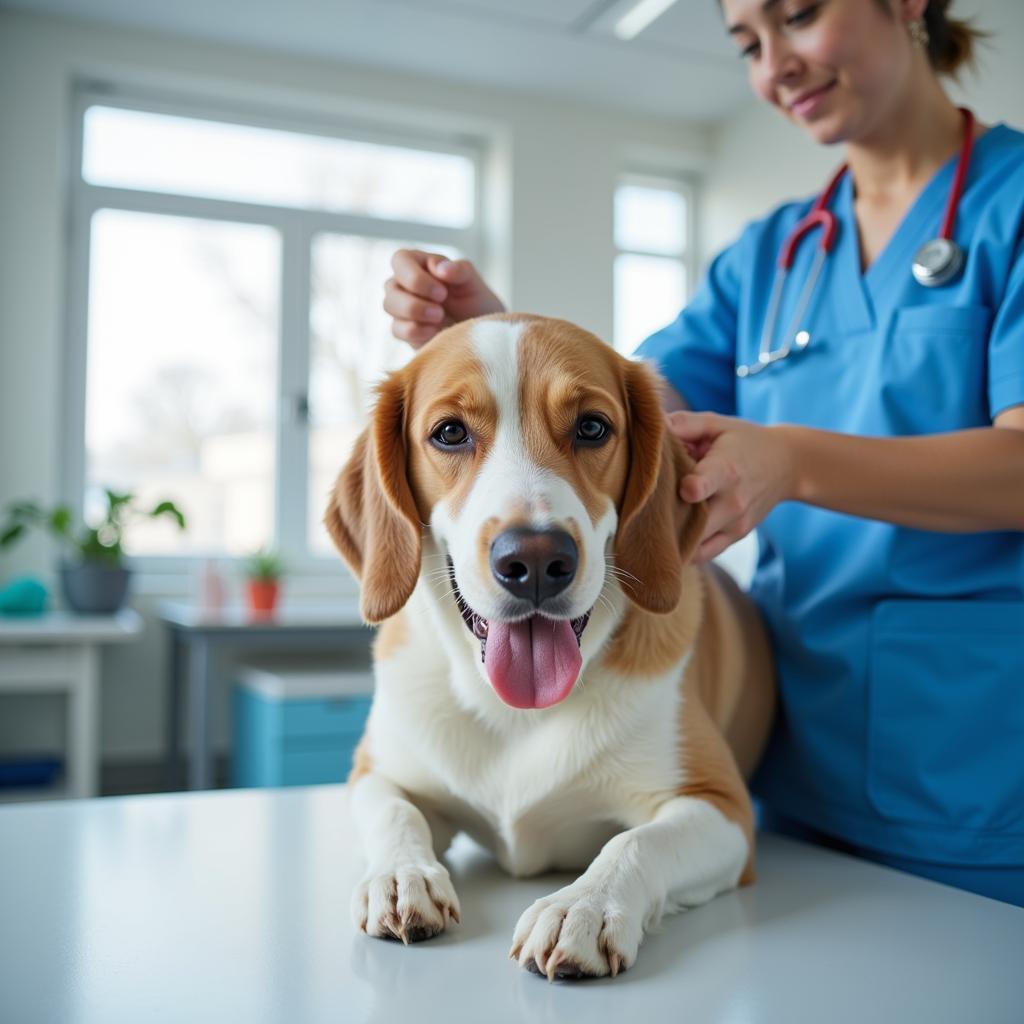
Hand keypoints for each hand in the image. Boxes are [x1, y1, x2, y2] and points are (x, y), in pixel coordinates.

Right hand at [384, 249, 504, 348]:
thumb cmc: (476, 303)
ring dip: (414, 312)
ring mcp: (402, 308)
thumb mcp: (473, 283)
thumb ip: (459, 270)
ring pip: (389, 306)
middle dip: (415, 299)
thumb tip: (439, 267)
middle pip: (390, 286)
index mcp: (420, 264)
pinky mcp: (405, 331)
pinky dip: (415, 331)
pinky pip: (396, 329)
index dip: (415, 276)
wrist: (482, 335)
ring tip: (439, 319)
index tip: (442, 292)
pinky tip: (435, 333)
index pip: (401, 259)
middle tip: (440, 311)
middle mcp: (405, 284)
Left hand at [666, 411, 796, 561]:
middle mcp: (732, 501)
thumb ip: (683, 424)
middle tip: (647, 506)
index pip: (704, 485)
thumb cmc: (743, 440)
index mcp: (726, 468)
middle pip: (692, 521)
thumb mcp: (716, 424)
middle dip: (666, 515)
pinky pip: (702, 554)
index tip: (682, 488)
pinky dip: (685, 548)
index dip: (688, 488)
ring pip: (694, 543)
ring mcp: (735, 523)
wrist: (787, 465)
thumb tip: (651, 427)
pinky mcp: (735, 536)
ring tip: (657, 519)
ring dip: (672, 534)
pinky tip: (672, 533)